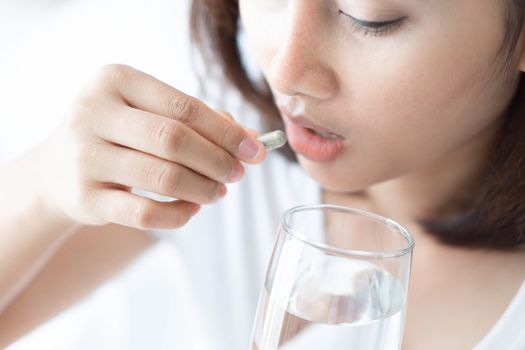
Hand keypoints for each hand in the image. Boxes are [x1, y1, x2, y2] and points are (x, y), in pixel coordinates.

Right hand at [35, 64, 265, 229]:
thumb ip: (203, 122)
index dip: (226, 132)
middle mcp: (94, 112)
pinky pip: (145, 213)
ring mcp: (86, 156)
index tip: (255, 152)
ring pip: (163, 176)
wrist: (58, 171)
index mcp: (115, 80)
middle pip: (174, 139)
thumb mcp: (152, 115)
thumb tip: (254, 141)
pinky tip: (191, 210)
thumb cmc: (120, 136)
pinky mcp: (84, 198)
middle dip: (217, 160)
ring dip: (202, 189)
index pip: (184, 106)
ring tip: (218, 193)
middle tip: (237, 174)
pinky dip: (178, 214)